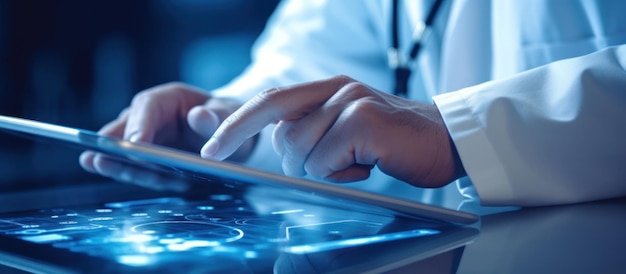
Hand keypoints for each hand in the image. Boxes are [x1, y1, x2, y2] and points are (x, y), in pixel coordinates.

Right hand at [80, 82, 255, 177]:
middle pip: (128, 128)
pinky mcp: (151, 159)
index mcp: (170, 99)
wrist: (233, 134)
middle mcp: (153, 117)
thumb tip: (199, 116)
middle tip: (99, 156)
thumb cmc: (229, 118)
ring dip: (116, 160)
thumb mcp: (230, 115)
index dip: (139, 124)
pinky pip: (139, 168)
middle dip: (114, 142)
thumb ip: (218, 117)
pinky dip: (135, 174)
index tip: (134, 144)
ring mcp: (149, 138)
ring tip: (96, 164)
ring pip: (126, 150)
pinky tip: (118, 174)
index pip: (147, 107)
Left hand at [202, 75, 464, 187]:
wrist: (447, 139)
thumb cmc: (394, 142)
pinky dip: (343, 173)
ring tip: (359, 161)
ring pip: (301, 151)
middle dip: (294, 162)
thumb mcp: (348, 132)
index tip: (212, 149)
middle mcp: (337, 88)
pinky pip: (325, 161)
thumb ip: (314, 132)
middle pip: (280, 133)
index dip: (236, 125)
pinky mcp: (364, 119)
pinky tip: (369, 163)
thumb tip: (280, 146)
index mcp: (328, 88)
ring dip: (326, 170)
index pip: (269, 101)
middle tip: (335, 166)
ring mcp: (351, 100)